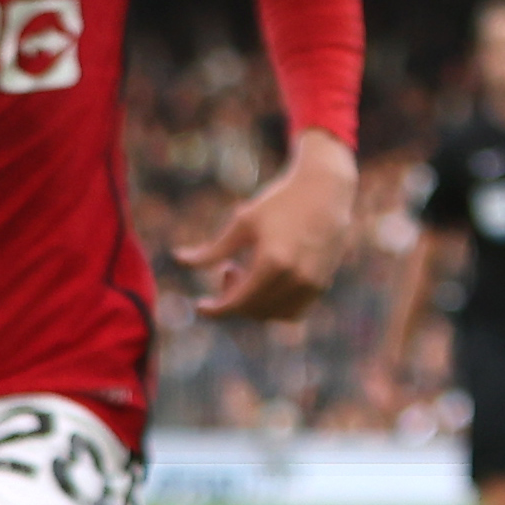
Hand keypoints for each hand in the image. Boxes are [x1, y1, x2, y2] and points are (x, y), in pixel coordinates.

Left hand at [187, 144, 357, 320]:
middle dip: (233, 298)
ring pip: (274, 315)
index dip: (215, 309)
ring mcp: (313, 283)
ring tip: (247, 272)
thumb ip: (212, 250)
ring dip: (254, 304)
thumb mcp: (242, 223)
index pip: (237, 303)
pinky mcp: (323, 283)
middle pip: (253, 310)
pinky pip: (294, 311)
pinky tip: (266, 281)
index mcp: (273, 263)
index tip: (200, 307)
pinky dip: (275, 306)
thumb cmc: (280, 202)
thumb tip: (178, 259)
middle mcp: (296, 278)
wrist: (326, 190)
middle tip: (228, 269)